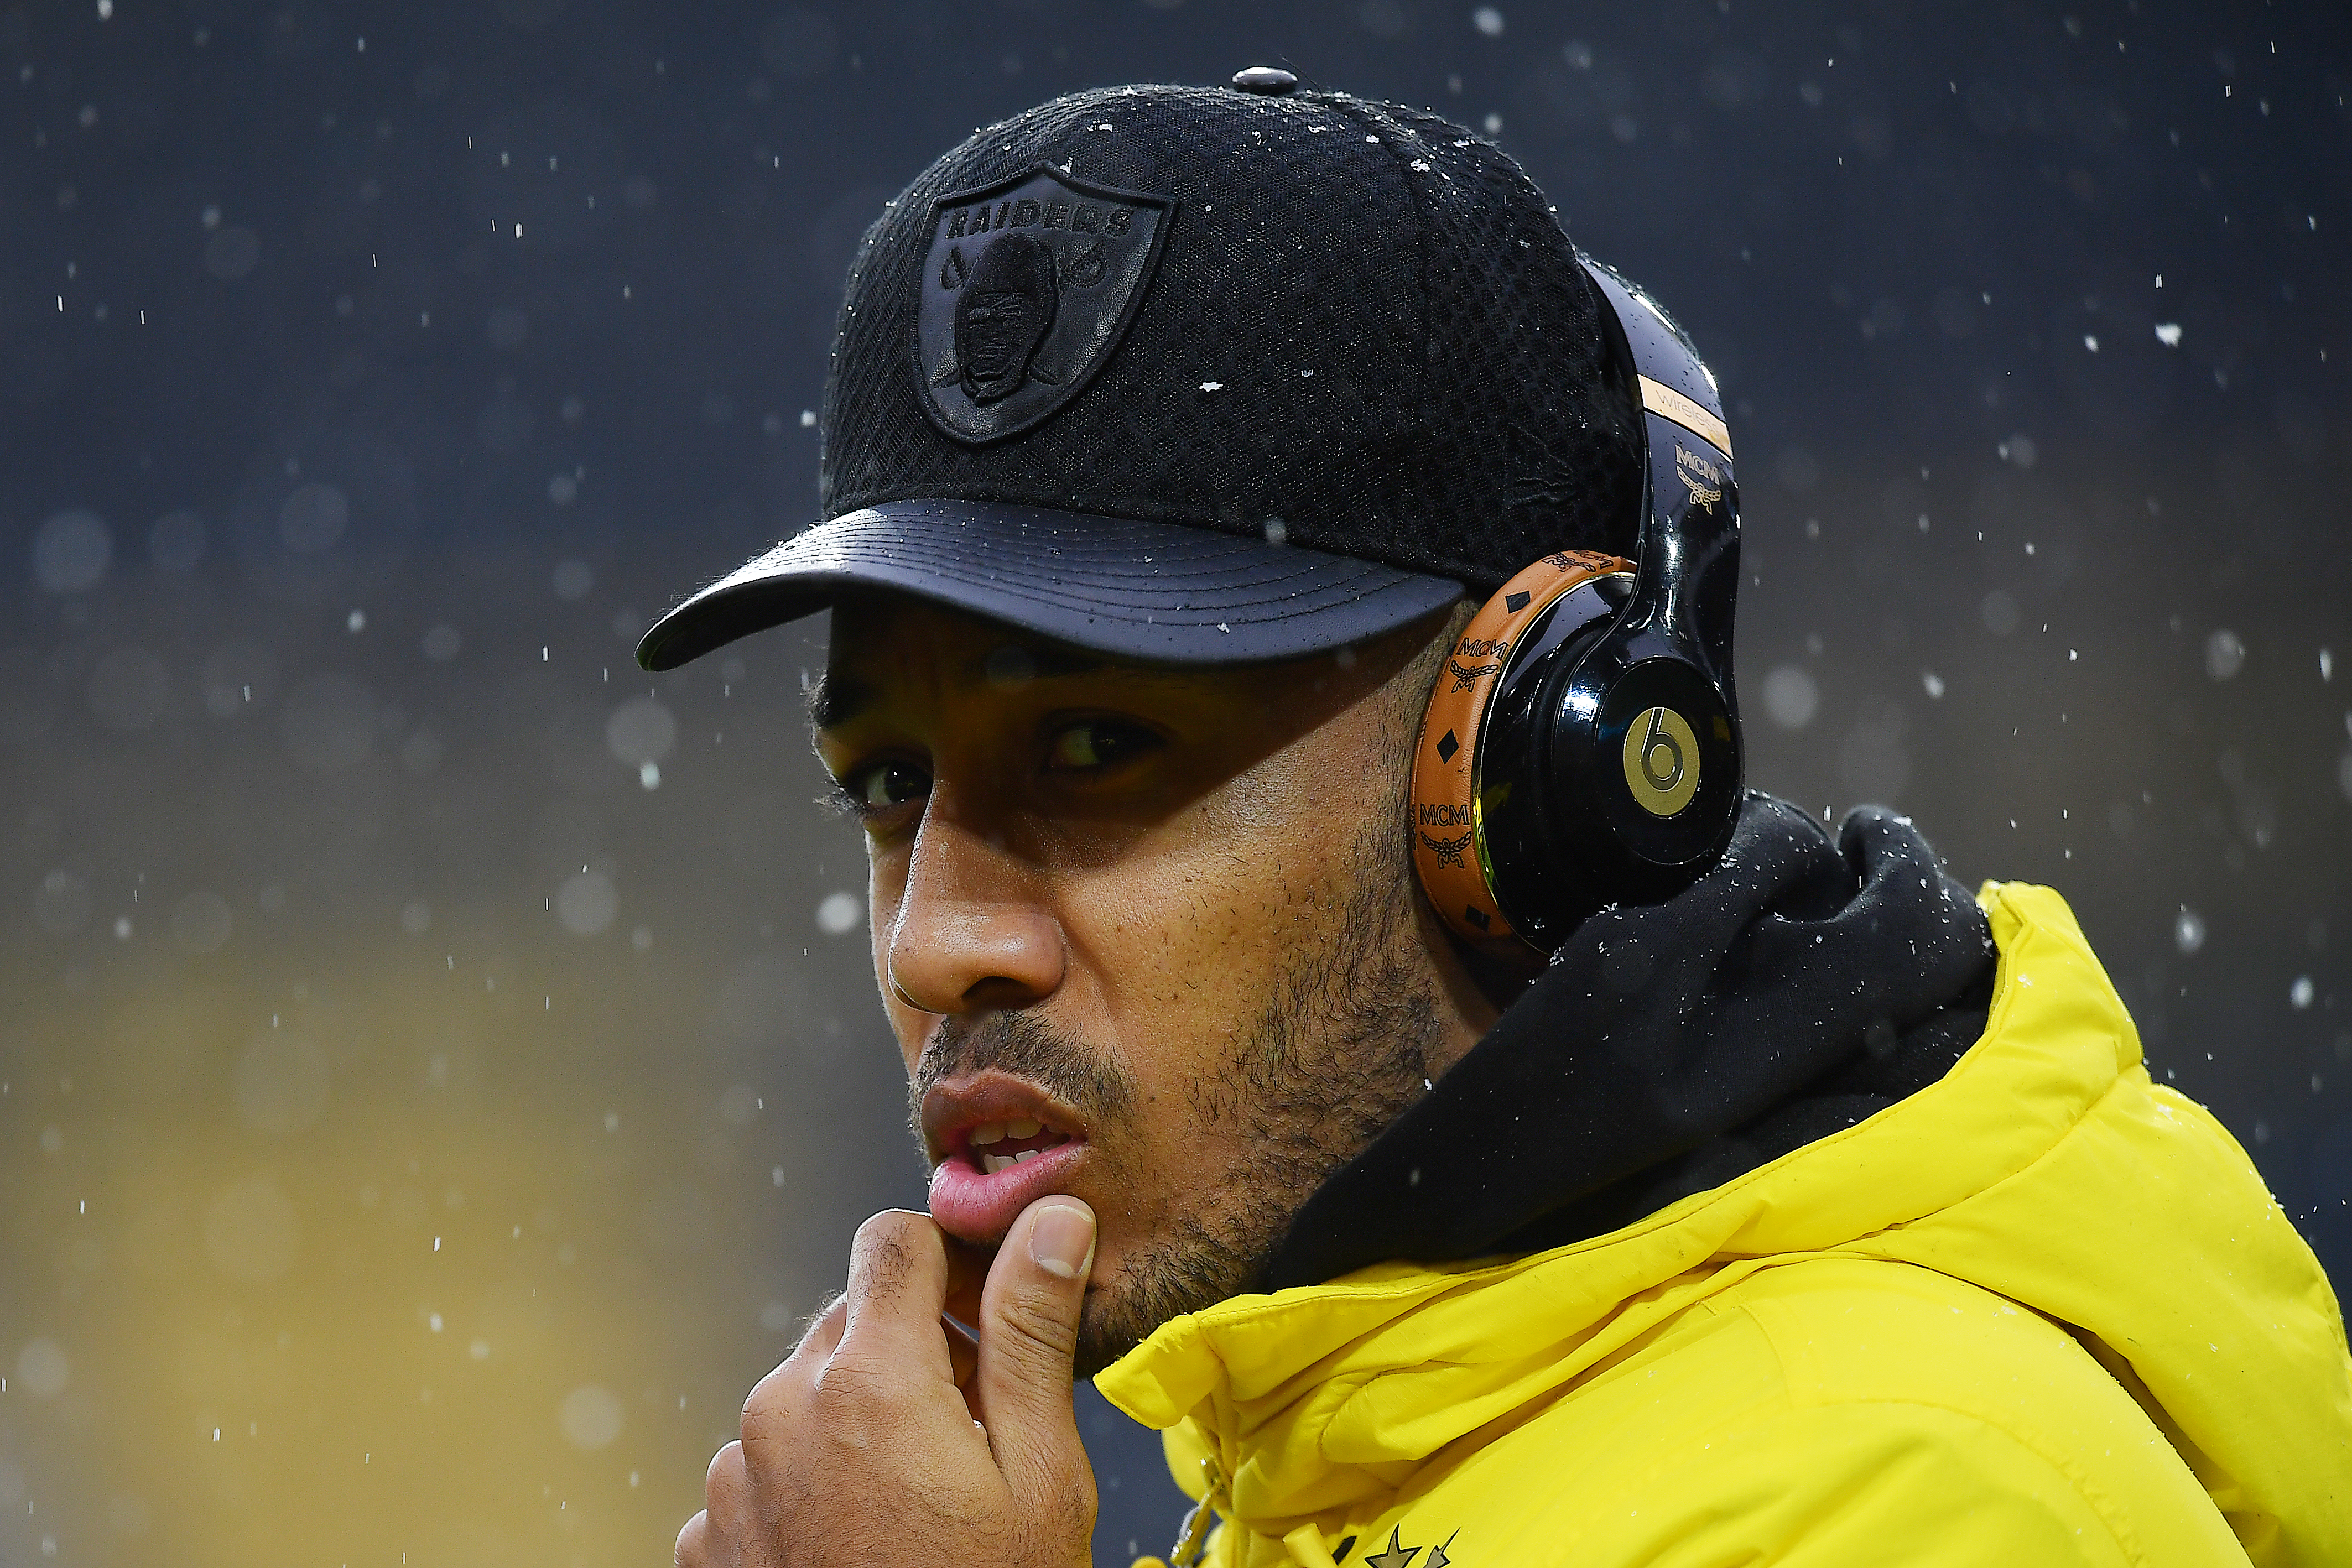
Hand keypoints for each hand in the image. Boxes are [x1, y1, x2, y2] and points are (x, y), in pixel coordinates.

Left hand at [677, 1196, 1099, 1567]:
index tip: (986, 1321)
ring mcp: (731, 1480)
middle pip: (850, 1320)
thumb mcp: (1037, 1476)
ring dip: (858, 1423)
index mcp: (869, 1379)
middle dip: (912, 1353)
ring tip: (916, 1509)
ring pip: (806, 1397)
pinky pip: (762, 1472)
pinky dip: (809, 1488)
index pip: (893, 1239)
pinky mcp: (705, 1539)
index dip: (950, 1264)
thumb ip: (1031, 1333)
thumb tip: (1053, 1218)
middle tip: (972, 1436)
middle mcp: (780, 1410)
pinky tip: (861, 1545)